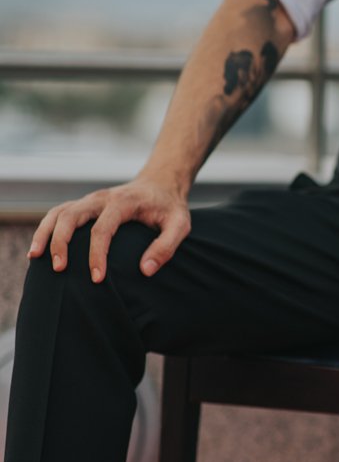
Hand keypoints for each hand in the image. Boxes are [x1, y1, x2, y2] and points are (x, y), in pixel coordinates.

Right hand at [28, 175, 191, 281]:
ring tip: (35, 258)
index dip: (97, 254)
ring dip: (45, 233)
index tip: (97, 279)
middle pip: (71, 215)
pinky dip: (45, 229)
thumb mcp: (180, 225)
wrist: (161, 183)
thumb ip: (166, 246)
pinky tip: (39, 250)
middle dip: (61, 242)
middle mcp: (102, 198)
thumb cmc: (170, 207)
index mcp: (124, 202)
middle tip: (59, 268)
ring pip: (58, 212)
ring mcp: (90, 200)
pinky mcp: (84, 204)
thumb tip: (145, 270)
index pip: (103, 229)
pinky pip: (58, 213)